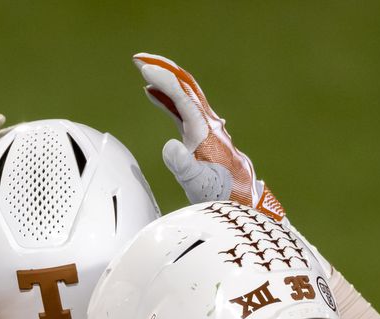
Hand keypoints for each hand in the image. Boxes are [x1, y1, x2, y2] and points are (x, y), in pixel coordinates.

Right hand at [132, 52, 284, 219]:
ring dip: (164, 80)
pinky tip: (152, 94)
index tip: (143, 69)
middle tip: (139, 58)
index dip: (163, 80)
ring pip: (183, 94)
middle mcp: (206, 123)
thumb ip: (183, 165)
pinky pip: (181, 107)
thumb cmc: (221, 193)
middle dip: (163, 70)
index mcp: (204, 130)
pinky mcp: (200, 134)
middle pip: (185, 86)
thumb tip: (169, 146)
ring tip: (142, 69)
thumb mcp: (199, 183)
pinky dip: (166, 98)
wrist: (241, 198)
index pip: (182, 96)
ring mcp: (204, 127)